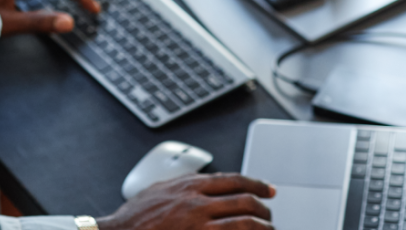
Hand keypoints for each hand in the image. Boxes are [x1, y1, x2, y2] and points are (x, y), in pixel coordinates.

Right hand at [97, 173, 275, 229]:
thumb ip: (186, 186)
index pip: (234, 180)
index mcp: (190, 185)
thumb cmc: (136, 216)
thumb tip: (209, 184)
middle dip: (263, 210)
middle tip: (269, 216)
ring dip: (262, 228)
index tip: (269, 190)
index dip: (257, 184)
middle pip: (244, 202)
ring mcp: (199, 226)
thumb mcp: (161, 189)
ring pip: (245, 223)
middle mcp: (197, 203)